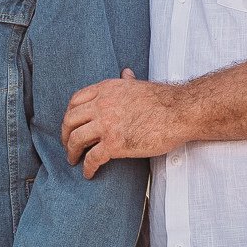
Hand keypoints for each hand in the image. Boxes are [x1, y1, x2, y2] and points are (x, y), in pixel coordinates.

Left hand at [61, 69, 186, 177]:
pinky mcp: (114, 143)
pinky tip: (89, 173)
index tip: (71, 126)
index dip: (70, 116)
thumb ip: (126, 81)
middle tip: (68, 146)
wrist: (180, 112)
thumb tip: (125, 73)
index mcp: (105, 89)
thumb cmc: (164, 101)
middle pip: (70, 121)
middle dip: (65, 135)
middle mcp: (101, 105)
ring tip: (74, 161)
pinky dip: (87, 168)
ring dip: (71, 153)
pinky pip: (91, 158)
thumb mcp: (138, 85)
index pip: (75, 101)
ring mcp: (106, 124)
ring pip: (76, 140)